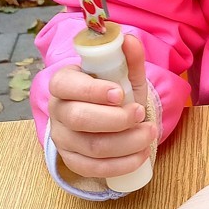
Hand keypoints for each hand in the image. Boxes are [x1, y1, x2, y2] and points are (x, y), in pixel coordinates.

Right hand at [48, 34, 155, 180]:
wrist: (109, 118)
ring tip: (150, 133)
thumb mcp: (124, 73)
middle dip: (115, 119)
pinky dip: (121, 164)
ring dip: (126, 142)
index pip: (66, 85)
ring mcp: (62, 139)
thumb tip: (130, 40)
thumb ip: (128, 57)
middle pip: (79, 119)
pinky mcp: (72, 161)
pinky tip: (141, 155)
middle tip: (140, 113)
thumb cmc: (114, 91)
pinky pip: (94, 169)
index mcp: (64, 82)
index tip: (119, 93)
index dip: (91, 90)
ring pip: (90, 146)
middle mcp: (58, 111)